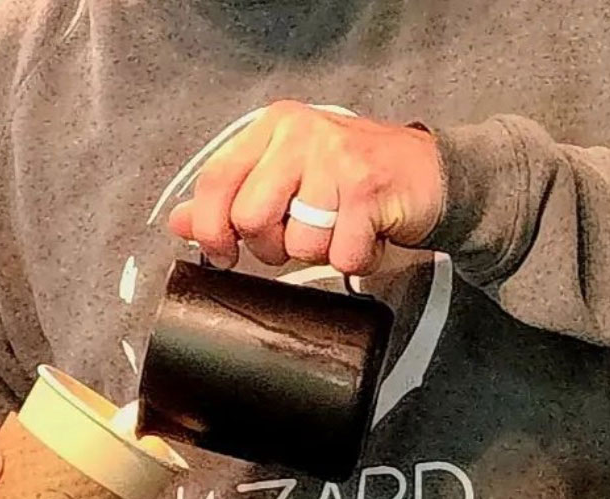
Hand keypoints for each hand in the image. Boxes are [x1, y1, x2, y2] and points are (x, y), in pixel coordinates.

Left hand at [169, 101, 443, 277]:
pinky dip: (356, 259)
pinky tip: (367, 236)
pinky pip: (341, 254)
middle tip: (301, 236)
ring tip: (342, 230)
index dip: (209, 227)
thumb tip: (180, 223)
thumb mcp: (286, 178)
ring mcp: (335, 158)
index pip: (215, 180)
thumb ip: (233, 197)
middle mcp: (300, 134)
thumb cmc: (355, 179)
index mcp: (273, 128)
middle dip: (273, 247)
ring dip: (321, 253)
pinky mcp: (367, 188)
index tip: (221, 254)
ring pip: (298, 243)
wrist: (429, 174)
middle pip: (251, 218)